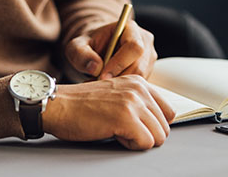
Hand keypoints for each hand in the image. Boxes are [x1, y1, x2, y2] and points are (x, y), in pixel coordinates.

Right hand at [42, 75, 173, 149]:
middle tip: (122, 129)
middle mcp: (138, 89)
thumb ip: (137, 102)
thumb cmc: (81, 105)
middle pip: (165, 127)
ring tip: (117, 130)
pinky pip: (146, 143)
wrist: (58, 105)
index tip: (136, 126)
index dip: (153, 125)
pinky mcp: (126, 118)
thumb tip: (159, 124)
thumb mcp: (115, 95)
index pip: (168, 111)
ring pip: (159, 136)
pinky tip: (113, 134)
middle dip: (146, 135)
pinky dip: (130, 145)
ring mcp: (133, 102)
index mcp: (138, 82)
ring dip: (138, 140)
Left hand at [64, 19, 156, 79]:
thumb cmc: (88, 46)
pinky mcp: (148, 72)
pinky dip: (125, 90)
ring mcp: (149, 57)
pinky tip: (110, 88)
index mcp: (130, 28)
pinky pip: (140, 86)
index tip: (101, 75)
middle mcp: (145, 41)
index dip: (119, 63)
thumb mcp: (76, 47)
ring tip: (102, 85)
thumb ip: (81, 54)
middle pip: (140, 66)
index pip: (134, 47)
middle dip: (119, 78)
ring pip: (141, 79)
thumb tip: (95, 67)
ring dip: (121, 86)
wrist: (97, 49)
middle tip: (99, 85)